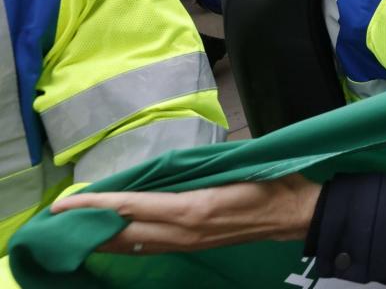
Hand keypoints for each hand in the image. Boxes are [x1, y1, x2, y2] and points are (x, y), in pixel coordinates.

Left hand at [49, 174, 320, 254]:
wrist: (297, 212)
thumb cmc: (270, 179)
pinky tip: (118, 238)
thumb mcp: (231, 164)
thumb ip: (192, 169)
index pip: (130, 207)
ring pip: (135, 245)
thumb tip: (159, 168)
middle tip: (61, 217)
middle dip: (90, 226)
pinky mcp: (197, 246)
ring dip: (105, 238)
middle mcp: (184, 231)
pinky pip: (152, 248)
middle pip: (124, 233)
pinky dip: (128, 243)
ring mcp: (190, 243)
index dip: (95, 205)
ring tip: (80, 228)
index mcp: (193, 208)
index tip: (64, 203)